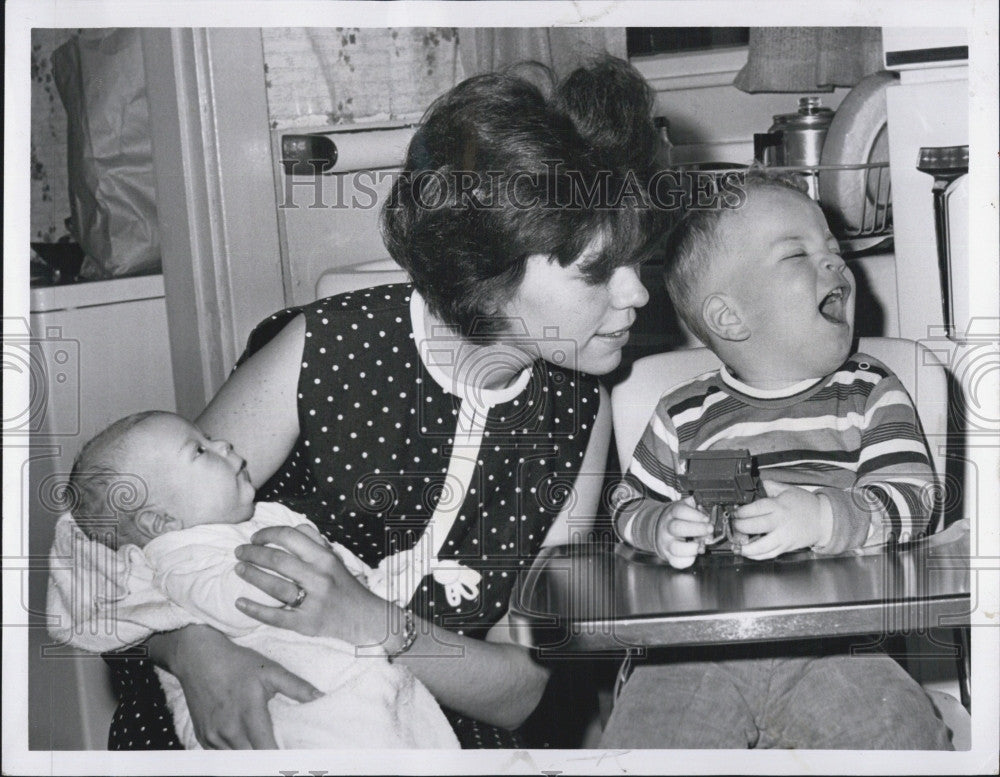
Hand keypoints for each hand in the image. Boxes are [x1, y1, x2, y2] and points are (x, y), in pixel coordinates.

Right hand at [166, 625, 319, 748]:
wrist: (199, 659)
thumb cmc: (238, 664)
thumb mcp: (270, 670)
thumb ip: (296, 686)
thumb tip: (321, 697)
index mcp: (249, 713)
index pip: (267, 751)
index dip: (280, 758)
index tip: (292, 760)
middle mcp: (229, 730)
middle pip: (252, 759)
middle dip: (267, 759)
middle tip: (280, 756)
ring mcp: (213, 736)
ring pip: (236, 760)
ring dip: (250, 757)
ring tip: (263, 748)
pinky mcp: (203, 738)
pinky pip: (222, 756)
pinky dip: (234, 753)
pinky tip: (244, 744)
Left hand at [234, 523, 393, 647]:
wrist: (364, 618)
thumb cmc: (344, 585)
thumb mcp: (334, 558)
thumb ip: (314, 541)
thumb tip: (291, 528)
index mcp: (324, 558)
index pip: (290, 536)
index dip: (267, 533)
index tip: (255, 537)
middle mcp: (318, 577)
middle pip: (277, 560)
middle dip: (252, 553)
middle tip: (239, 552)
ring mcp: (312, 601)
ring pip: (274, 585)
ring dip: (251, 575)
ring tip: (238, 569)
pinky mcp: (305, 623)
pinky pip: (275, 616)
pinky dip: (254, 609)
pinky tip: (239, 602)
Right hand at [652, 495, 713, 568]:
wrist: (659, 529)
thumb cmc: (677, 519)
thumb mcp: (684, 507)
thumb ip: (696, 507)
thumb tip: (707, 512)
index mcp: (672, 514)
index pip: (680, 511)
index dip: (695, 515)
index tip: (706, 518)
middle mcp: (667, 528)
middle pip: (677, 528)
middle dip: (696, 529)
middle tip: (709, 529)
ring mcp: (667, 543)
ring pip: (675, 547)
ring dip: (692, 548)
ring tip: (701, 546)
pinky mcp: (668, 556)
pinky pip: (676, 562)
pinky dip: (687, 560)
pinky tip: (694, 555)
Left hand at [733, 480, 833, 559]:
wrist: (823, 519)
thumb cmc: (805, 504)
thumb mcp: (787, 489)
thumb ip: (770, 486)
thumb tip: (755, 483)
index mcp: (778, 506)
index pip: (754, 509)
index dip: (741, 512)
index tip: (734, 513)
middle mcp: (779, 522)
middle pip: (754, 526)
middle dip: (739, 527)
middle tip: (733, 526)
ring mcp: (783, 537)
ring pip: (761, 546)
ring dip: (745, 547)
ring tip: (735, 544)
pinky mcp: (786, 547)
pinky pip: (769, 554)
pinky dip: (757, 556)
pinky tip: (748, 553)